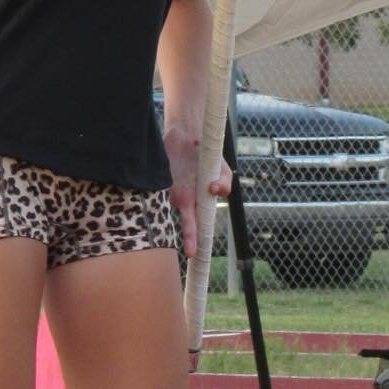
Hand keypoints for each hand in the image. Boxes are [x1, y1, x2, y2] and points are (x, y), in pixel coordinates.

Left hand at [166, 124, 232, 259]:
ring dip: (179, 221)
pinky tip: (172, 198)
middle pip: (189, 222)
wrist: (187, 134)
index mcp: (201, 201)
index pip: (201, 224)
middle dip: (190, 237)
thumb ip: (224, 182)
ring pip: (177, 209)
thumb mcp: (221, 169)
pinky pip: (164, 195)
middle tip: (192, 253)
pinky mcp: (164, 182)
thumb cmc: (205, 156)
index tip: (201, 254)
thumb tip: (216, 191)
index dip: (200, 238)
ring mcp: (175, 191)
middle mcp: (188, 200)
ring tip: (185, 237)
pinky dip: (166, 198)